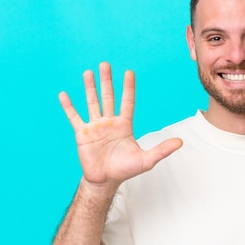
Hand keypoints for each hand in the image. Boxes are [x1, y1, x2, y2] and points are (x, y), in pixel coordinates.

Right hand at [59, 62, 182, 188]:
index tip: (129, 73)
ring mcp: (95, 126)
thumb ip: (162, 150)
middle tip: (105, 64)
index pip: (127, 102)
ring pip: (92, 102)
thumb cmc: (125, 170)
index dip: (128, 88)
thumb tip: (181, 142)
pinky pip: (74, 117)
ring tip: (88, 72)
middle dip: (107, 81)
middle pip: (108, 97)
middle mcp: (109, 122)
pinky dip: (69, 106)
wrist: (105, 181)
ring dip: (90, 87)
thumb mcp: (147, 160)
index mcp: (124, 125)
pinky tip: (64, 94)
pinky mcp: (82, 134)